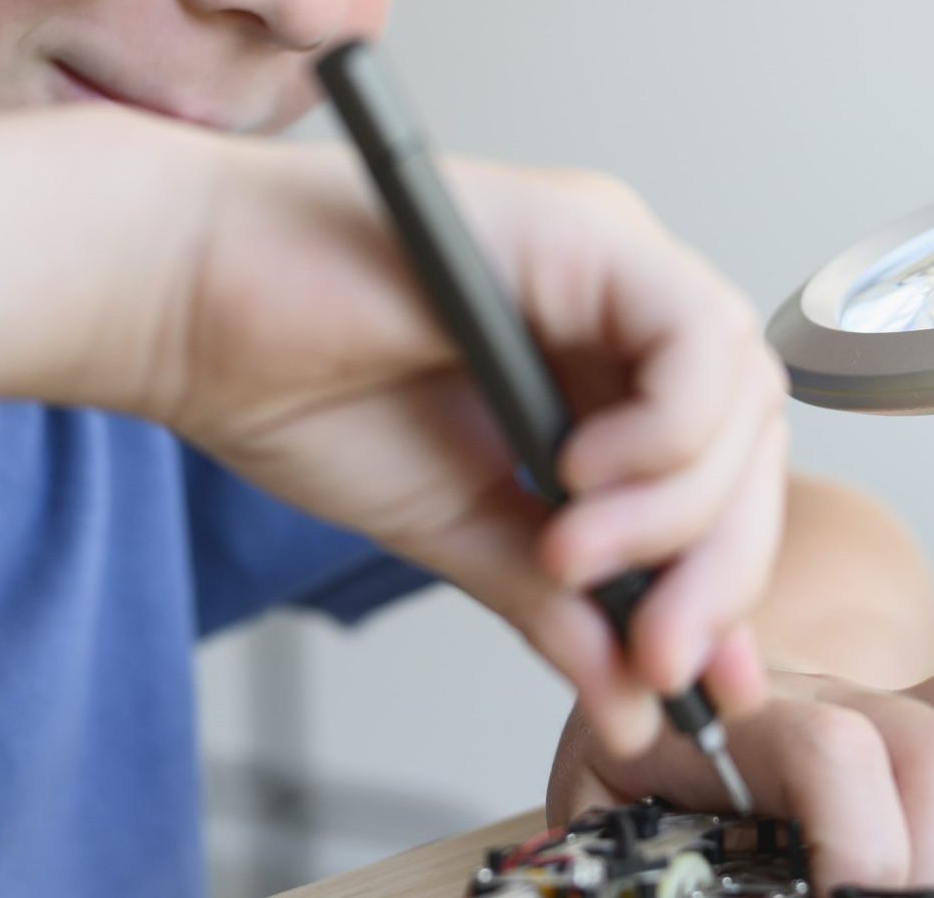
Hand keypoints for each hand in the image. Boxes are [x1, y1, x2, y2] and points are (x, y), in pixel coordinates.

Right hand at [93, 135, 789, 754]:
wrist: (183, 306)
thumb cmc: (292, 383)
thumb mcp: (454, 527)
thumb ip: (552, 603)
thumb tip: (631, 702)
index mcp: (600, 368)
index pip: (721, 481)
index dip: (721, 583)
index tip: (681, 675)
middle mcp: (621, 306)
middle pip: (750, 442)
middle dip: (714, 566)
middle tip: (651, 648)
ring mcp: (611, 259)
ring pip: (738, 394)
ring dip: (675, 507)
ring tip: (567, 553)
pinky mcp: (587, 230)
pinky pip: (695, 336)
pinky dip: (660, 428)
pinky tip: (575, 473)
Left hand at [545, 661, 933, 895]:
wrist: (671, 698)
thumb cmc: (637, 783)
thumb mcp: (607, 823)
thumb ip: (645, 862)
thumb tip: (697, 886)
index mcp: (731, 722)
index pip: (834, 752)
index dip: (863, 854)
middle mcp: (828, 694)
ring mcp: (898, 692)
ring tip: (921, 881)